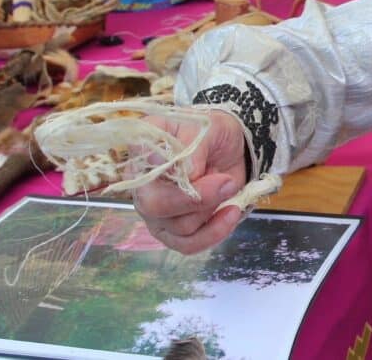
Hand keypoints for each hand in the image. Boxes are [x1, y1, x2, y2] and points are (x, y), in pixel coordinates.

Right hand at [130, 110, 247, 253]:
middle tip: (226, 182)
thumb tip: (185, 172)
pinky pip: (189, 245)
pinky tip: (230, 213)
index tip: (200, 168)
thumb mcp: (203, 126)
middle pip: (155, 207)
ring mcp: (157, 213)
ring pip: (179, 227)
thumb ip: (192, 147)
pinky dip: (214, 232)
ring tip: (230, 185)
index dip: (171, 177)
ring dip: (212, 208)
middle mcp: (142, 187)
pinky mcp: (175, 232)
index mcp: (140, 156)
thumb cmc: (209, 132)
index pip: (142, 175)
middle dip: (197, 199)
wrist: (230, 147)